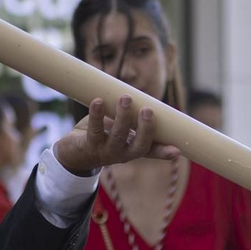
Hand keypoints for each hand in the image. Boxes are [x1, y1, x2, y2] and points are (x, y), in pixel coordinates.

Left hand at [52, 96, 180, 175]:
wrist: (73, 152)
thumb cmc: (102, 135)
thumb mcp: (120, 128)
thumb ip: (130, 117)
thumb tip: (139, 96)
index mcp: (134, 148)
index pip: (152, 151)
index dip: (164, 151)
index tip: (177, 150)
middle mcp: (123, 153)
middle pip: (139, 145)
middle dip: (145, 128)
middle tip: (147, 110)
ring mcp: (106, 151)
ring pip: (118, 136)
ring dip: (122, 116)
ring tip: (125, 98)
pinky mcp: (89, 145)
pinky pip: (94, 129)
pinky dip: (97, 114)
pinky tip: (97, 101)